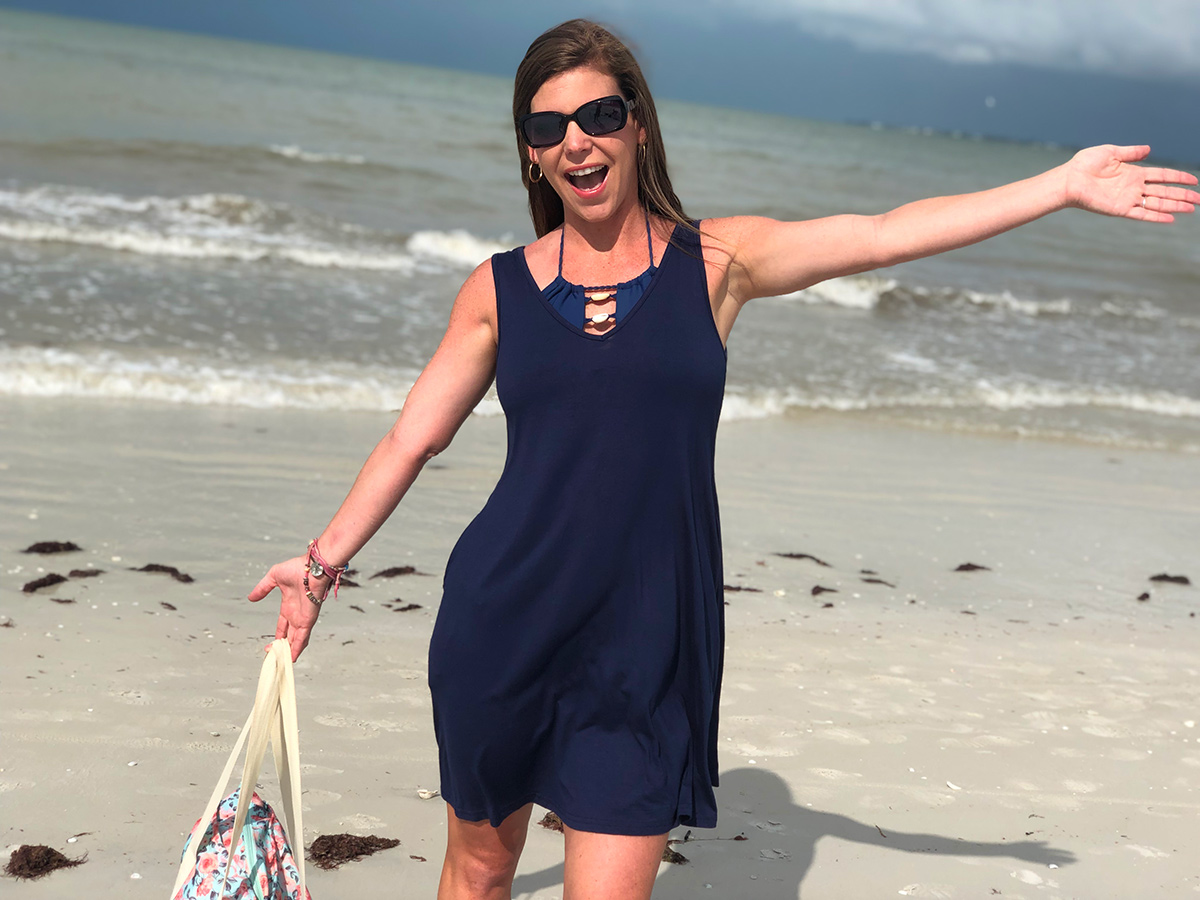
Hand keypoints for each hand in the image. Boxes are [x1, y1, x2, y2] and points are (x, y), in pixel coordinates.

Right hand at [248, 556, 320, 661]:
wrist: (313, 567)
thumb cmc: (298, 567)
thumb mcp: (273, 577)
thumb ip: (262, 588)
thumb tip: (251, 598)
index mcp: (289, 605)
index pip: (283, 625)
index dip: (278, 635)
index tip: (272, 645)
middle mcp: (297, 614)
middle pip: (289, 636)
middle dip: (282, 647)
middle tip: (274, 657)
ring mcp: (303, 618)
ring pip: (296, 640)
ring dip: (289, 651)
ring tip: (282, 663)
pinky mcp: (309, 620)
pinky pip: (302, 638)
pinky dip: (297, 648)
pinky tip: (292, 658)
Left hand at [1064, 144, 1198, 221]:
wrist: (1069, 179)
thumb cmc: (1085, 165)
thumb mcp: (1111, 152)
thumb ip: (1131, 152)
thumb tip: (1149, 149)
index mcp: (1133, 172)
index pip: (1162, 175)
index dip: (1178, 178)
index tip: (1194, 180)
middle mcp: (1133, 187)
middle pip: (1164, 191)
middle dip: (1182, 195)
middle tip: (1199, 199)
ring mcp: (1128, 198)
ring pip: (1157, 203)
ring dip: (1175, 206)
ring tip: (1192, 208)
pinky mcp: (1120, 209)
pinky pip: (1142, 213)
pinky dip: (1156, 216)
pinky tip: (1171, 218)